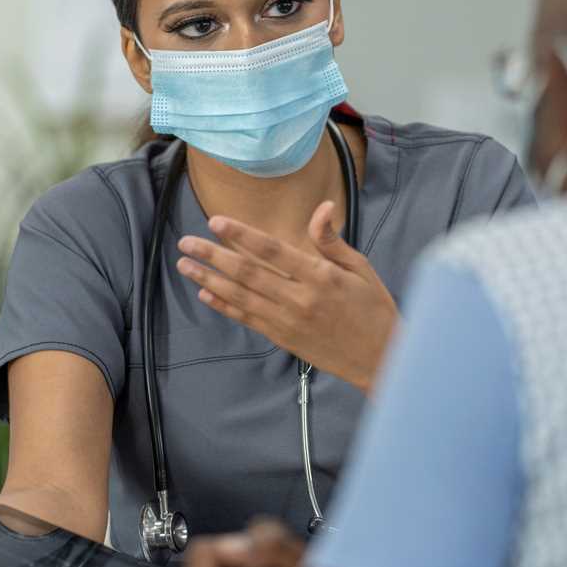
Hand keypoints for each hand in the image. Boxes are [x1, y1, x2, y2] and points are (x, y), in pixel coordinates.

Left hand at [176, 201, 398, 392]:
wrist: (381, 358)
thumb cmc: (374, 309)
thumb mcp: (361, 269)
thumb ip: (332, 242)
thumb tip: (322, 208)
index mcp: (321, 276)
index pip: (273, 250)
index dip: (242, 235)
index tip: (216, 222)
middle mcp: (300, 299)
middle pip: (248, 273)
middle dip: (214, 255)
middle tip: (187, 241)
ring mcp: (289, 321)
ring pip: (241, 296)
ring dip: (210, 278)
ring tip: (185, 264)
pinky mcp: (284, 338)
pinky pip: (248, 319)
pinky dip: (224, 306)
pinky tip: (206, 292)